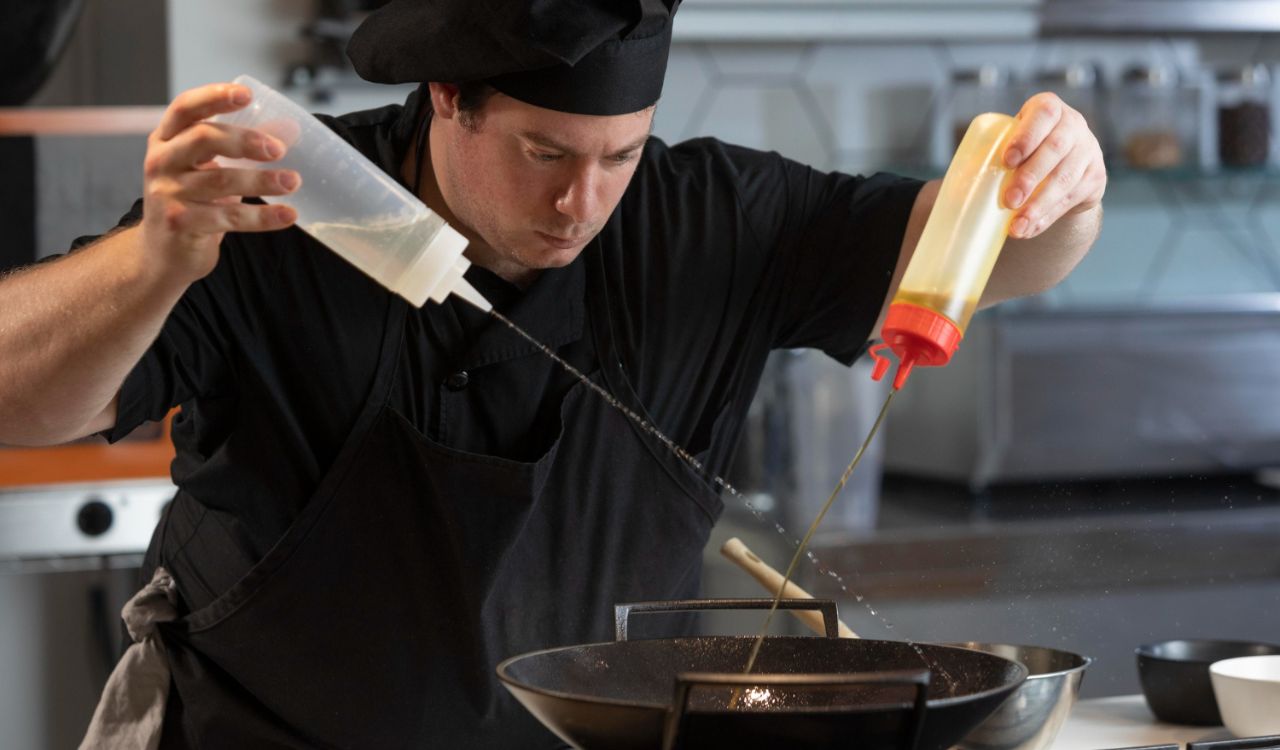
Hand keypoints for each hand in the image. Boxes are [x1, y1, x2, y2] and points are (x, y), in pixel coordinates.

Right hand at [140, 82, 300, 282]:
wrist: (163, 253)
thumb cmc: (192, 201)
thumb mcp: (208, 167)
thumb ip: (241, 147)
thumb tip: (290, 129)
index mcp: (166, 139)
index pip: (185, 108)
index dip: (214, 97)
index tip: (246, 94)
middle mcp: (161, 161)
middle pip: (203, 138)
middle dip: (245, 140)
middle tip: (279, 149)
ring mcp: (167, 192)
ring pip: (220, 180)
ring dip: (261, 180)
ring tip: (293, 181)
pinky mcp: (180, 222)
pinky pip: (228, 217)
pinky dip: (262, 216)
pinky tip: (288, 214)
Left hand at [1001, 92, 1106, 238]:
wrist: (1060, 165)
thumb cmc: (1021, 151)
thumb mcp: (1009, 141)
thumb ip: (987, 153)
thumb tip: (954, 189)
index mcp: (1048, 108)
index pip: (1043, 115)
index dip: (1026, 136)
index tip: (1006, 161)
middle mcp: (1073, 125)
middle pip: (1055, 149)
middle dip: (1030, 177)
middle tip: (1009, 201)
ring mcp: (1088, 151)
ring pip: (1065, 179)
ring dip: (1039, 205)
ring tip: (1017, 226)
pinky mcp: (1095, 177)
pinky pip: (1071, 199)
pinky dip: (1048, 216)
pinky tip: (1030, 228)